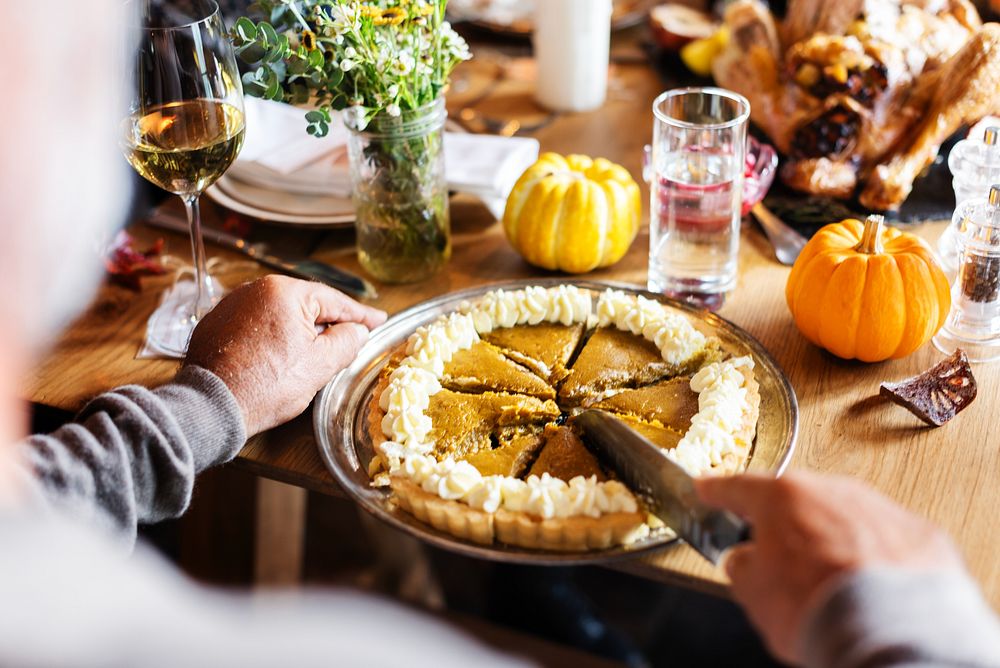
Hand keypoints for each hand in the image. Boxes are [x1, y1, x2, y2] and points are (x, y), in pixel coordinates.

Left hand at [185, 275, 386, 436]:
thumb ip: (347, 341)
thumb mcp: (320, 365)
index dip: (361, 314)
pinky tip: (282, 355)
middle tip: (353, 335)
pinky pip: (257, 324)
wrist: (211, 407)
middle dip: (330, 322)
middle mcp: (256, 290)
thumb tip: (358, 330)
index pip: (334, 300)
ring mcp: (233, 305)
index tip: (378, 320)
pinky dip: (275, 336)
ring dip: (301, 330)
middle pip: (306, 304)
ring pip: (281, 314)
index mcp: (285, 292)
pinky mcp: (218, 324)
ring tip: (318, 350)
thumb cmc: (266, 386)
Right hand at [695, 472, 964, 664]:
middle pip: (796, 503)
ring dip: (834, 543)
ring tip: (831, 586)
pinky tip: (869, 589)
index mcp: (781, 497)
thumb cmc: (820, 611)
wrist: (895, 637)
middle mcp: (831, 492)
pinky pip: (886, 542)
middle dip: (787, 528)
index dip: (716, 490)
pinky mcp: (919, 535)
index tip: (707, 488)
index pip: (737, 486)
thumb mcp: (751, 593)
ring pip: (844, 519)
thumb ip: (741, 566)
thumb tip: (745, 562)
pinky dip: (875, 561)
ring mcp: (878, 509)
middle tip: (778, 561)